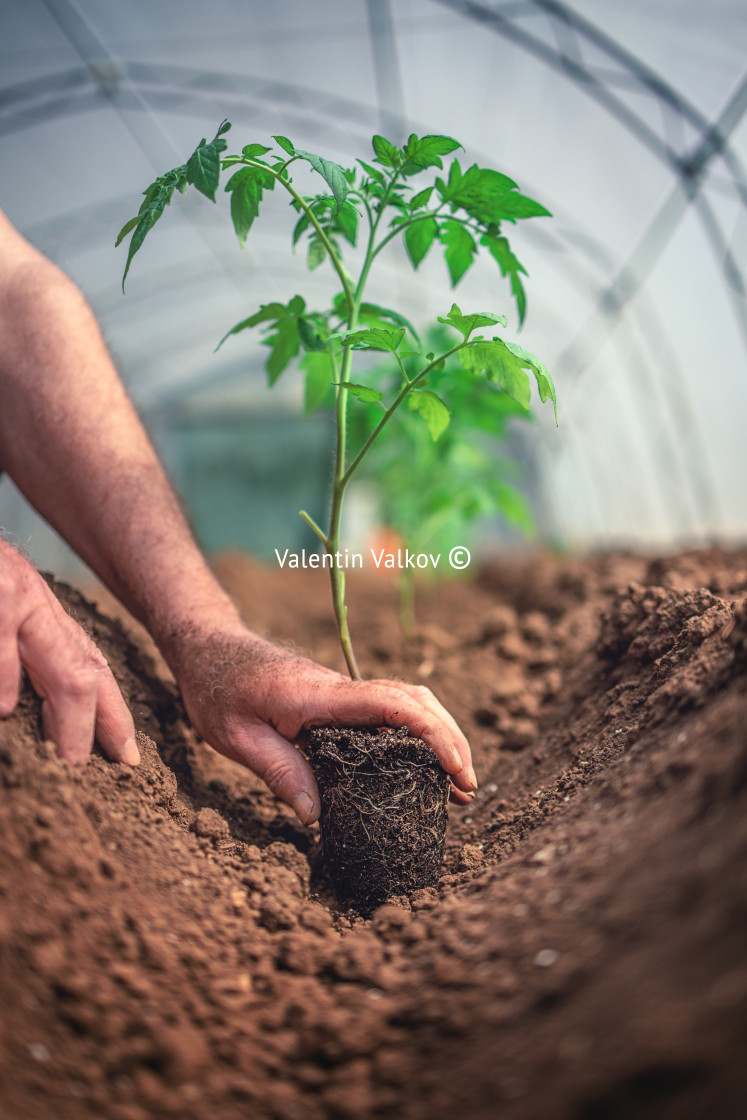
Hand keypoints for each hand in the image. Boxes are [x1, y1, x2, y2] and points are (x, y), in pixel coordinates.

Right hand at [0, 541, 137, 764]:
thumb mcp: (2, 611)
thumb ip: (20, 650)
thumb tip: (26, 704)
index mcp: (38, 613)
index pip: (87, 666)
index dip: (111, 713)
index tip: (127, 756)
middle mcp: (33, 604)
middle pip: (86, 671)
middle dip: (102, 724)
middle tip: (105, 770)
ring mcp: (12, 596)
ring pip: (61, 664)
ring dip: (68, 719)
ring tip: (67, 762)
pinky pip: (4, 640)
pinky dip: (5, 681)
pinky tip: (5, 711)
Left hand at [170, 626, 476, 824]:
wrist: (208, 647)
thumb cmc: (216, 689)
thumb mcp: (236, 738)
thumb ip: (279, 772)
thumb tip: (318, 818)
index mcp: (319, 694)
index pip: (390, 704)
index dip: (431, 733)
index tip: (455, 767)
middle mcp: (339, 688)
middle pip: (414, 701)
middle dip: (449, 740)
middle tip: (467, 788)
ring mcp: (342, 692)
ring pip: (408, 702)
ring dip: (439, 736)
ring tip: (456, 784)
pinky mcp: (338, 700)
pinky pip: (388, 711)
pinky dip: (416, 734)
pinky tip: (420, 766)